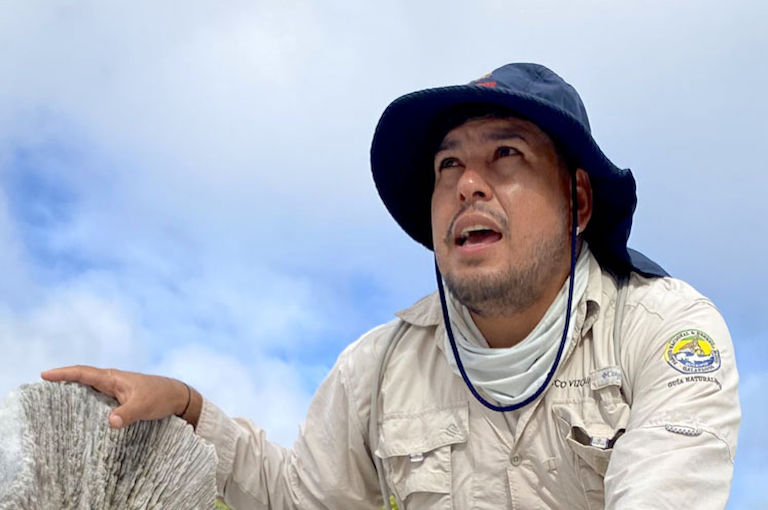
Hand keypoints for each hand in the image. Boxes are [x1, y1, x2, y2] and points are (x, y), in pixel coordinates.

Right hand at [40, 365, 199, 429]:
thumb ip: (128, 413)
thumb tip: (111, 423)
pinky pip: (96, 399)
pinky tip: (77, 414)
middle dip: (62, 381)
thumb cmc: (160, 396)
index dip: (64, 373)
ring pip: (88, 389)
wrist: (177, 397)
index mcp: (113, 378)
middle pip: (81, 379)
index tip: (44, 375)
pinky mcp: (119, 399)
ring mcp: (114, 390)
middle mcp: (111, 382)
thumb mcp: (144, 405)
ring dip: (72, 393)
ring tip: (51, 402)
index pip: (83, 373)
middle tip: (40, 390)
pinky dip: (84, 403)